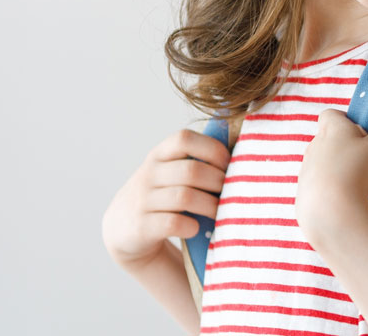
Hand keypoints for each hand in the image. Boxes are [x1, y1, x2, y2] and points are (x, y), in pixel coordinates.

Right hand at [102, 128, 229, 270]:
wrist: (122, 228)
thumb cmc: (162, 196)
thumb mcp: (169, 172)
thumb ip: (195, 161)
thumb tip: (244, 156)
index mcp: (159, 155)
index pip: (184, 139)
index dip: (212, 149)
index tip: (230, 165)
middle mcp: (148, 174)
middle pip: (191, 171)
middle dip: (219, 183)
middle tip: (233, 194)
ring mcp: (143, 200)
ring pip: (185, 197)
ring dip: (211, 207)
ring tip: (222, 213)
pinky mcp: (141, 226)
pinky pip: (173, 223)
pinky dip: (191, 226)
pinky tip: (197, 229)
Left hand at [297, 110, 367, 235]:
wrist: (331, 210)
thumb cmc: (357, 170)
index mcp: (332, 128)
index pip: (332, 114)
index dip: (346, 119)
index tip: (363, 132)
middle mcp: (314, 145)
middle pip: (329, 139)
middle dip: (345, 147)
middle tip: (365, 159)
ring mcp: (306, 169)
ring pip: (322, 163)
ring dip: (337, 169)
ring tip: (356, 183)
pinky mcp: (303, 192)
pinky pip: (317, 186)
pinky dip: (330, 189)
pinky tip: (344, 199)